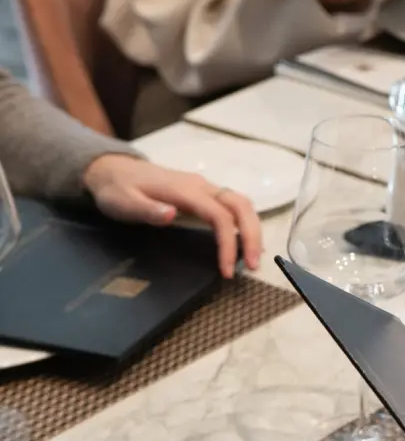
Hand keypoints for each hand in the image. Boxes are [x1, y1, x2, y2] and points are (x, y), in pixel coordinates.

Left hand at [82, 155, 261, 278]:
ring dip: (252, 230)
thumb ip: (147, 209)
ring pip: (242, 204)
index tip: (227, 270)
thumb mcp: (123, 202)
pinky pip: (234, 206)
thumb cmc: (117, 190)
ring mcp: (205, 188)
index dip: (228, 243)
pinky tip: (243, 243)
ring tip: (253, 258)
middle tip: (255, 265)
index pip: (219, 216)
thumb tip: (171, 215)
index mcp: (185, 190)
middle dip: (252, 236)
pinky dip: (244, 224)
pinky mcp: (204, 194)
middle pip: (241, 206)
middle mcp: (201, 186)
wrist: (113, 169)